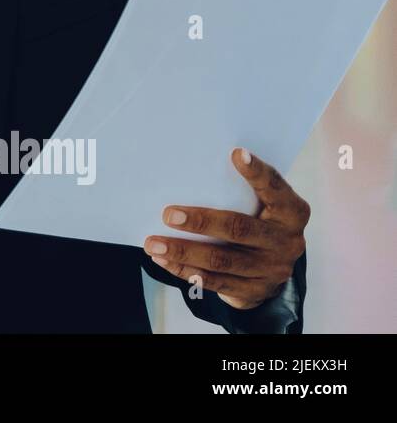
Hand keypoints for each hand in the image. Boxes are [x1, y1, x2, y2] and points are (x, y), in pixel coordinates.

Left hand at [145, 147, 308, 309]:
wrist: (271, 270)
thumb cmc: (257, 221)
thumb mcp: (261, 205)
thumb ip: (240, 190)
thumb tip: (191, 167)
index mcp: (291, 212)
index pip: (275, 189)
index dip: (258, 173)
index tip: (236, 153)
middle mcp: (286, 241)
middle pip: (239, 228)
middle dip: (201, 222)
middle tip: (168, 215)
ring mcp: (271, 269)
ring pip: (221, 260)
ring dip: (183, 251)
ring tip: (153, 243)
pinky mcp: (254, 290)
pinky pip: (214, 281)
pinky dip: (184, 270)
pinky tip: (162, 260)